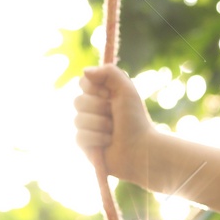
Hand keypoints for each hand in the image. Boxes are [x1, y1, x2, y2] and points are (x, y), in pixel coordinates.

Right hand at [74, 64, 154, 182]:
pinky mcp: (86, 145)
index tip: (108, 94)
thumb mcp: (126, 89)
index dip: (92, 88)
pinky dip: (97, 138)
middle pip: (78, 101)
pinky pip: (79, 136)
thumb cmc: (135, 119)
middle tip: (114, 115)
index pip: (83, 83)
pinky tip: (109, 142)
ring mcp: (88, 128)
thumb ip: (109, 72)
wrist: (142, 148)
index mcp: (102, 95)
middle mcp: (93, 110)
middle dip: (98, 108)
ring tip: (113, 131)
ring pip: (78, 120)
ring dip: (100, 124)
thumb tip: (84, 71)